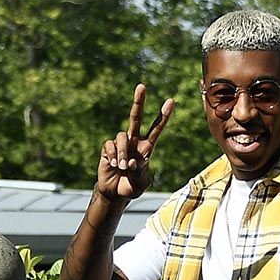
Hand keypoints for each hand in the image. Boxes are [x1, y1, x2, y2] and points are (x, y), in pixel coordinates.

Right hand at [97, 84, 173, 200]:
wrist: (114, 193)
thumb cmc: (130, 188)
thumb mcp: (140, 185)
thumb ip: (139, 175)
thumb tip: (132, 162)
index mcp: (146, 148)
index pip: (156, 129)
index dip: (163, 116)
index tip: (171, 101)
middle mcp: (133, 141)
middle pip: (136, 117)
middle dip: (139, 102)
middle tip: (142, 86)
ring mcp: (120, 143)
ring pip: (122, 136)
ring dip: (123, 153)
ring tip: (123, 167)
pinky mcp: (108, 148)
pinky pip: (110, 145)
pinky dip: (113, 156)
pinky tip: (113, 165)